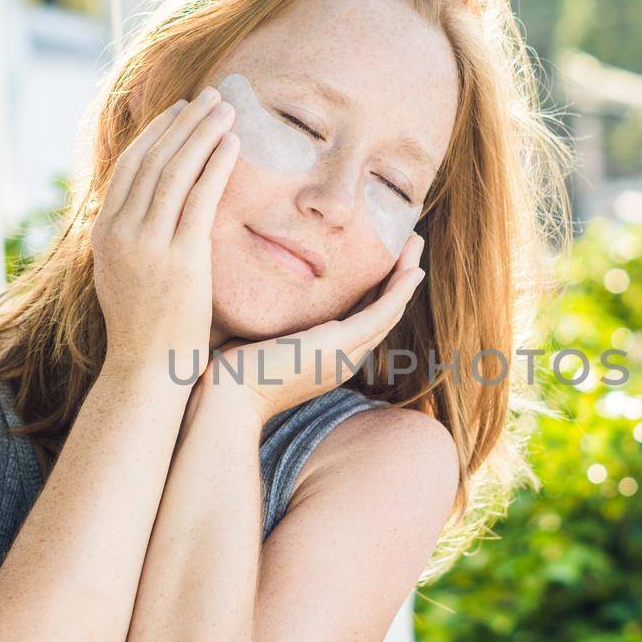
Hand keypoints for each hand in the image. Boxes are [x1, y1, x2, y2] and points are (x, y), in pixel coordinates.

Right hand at [91, 88, 237, 374]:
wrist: (148, 369)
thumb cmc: (145, 328)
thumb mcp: (123, 275)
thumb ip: (130, 240)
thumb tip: (141, 213)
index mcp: (104, 233)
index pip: (130, 167)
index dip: (156, 133)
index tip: (179, 111)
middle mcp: (121, 232)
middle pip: (153, 159)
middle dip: (183, 122)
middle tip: (210, 95)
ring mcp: (149, 244)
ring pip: (175, 171)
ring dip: (202, 133)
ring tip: (226, 107)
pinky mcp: (180, 259)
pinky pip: (200, 199)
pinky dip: (215, 165)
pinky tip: (232, 143)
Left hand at [196, 233, 426, 423]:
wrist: (226, 398)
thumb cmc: (231, 371)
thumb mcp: (259, 337)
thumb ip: (272, 320)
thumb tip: (259, 294)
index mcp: (328, 357)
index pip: (362, 316)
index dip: (377, 286)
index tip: (383, 258)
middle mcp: (345, 359)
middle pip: (383, 313)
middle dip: (399, 277)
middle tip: (411, 243)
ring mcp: (346, 355)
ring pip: (390, 311)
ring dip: (406, 276)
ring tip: (415, 244)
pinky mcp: (341, 345)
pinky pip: (382, 314)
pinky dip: (400, 291)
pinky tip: (412, 270)